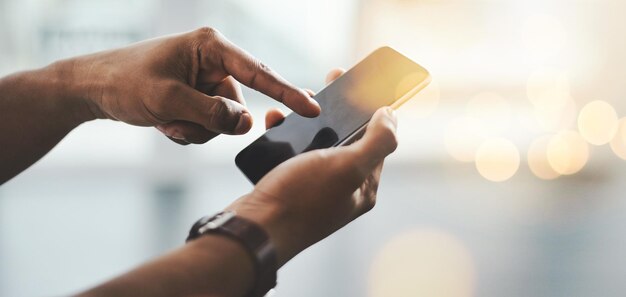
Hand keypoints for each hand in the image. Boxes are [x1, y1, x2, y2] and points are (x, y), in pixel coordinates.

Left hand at [71, 27, 319, 143]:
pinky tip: (164, 122)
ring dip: (196, 129)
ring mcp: (204, 79)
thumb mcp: (169, 101)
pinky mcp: (196, 95)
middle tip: (178, 121)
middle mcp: (212, 60)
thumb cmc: (125, 82)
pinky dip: (188, 130)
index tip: (312, 108)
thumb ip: (213, 114)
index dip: (286, 92)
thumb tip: (246, 124)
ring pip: (222, 120)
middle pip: (237, 104)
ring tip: (165, 121)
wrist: (92, 88)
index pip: (258, 72)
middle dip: (211, 122)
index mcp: (211, 47)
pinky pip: (208, 124)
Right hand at [227, 69, 398, 264]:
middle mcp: (342, 188)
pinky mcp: (288, 186)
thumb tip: (391, 116)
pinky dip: (285, 133)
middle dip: (337, 109)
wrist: (255, 229)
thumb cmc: (302, 199)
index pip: (376, 140)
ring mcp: (314, 187)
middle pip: (345, 138)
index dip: (370, 109)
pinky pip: (291, 152)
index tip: (360, 82)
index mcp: (363, 185)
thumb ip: (378, 141)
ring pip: (316, 143)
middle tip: (325, 83)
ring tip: (296, 100)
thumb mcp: (349, 166)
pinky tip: (275, 122)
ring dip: (308, 119)